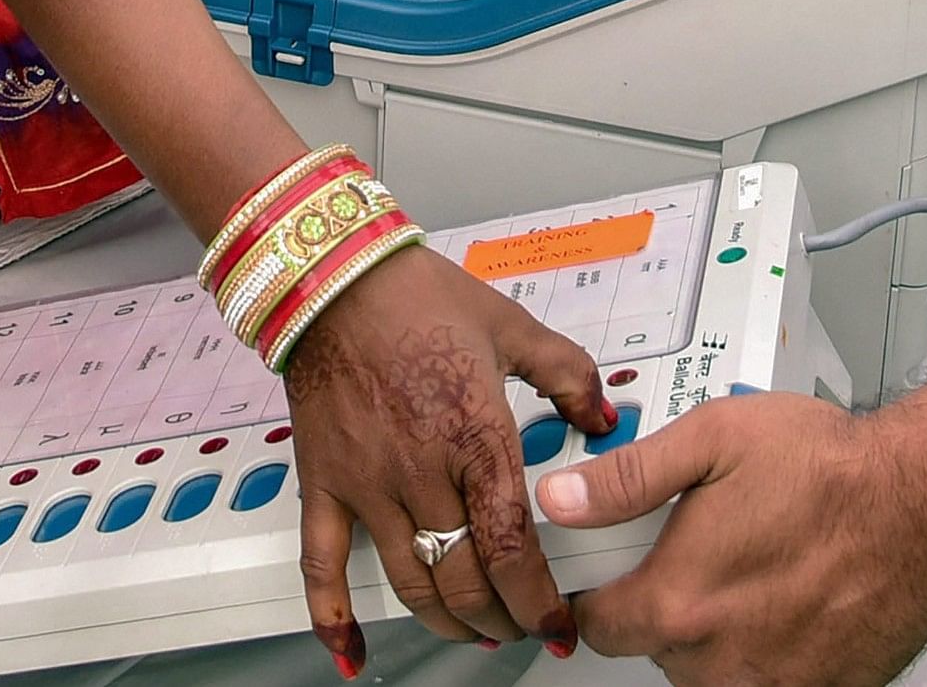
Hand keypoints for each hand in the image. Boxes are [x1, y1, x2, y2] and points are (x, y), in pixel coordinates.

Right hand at [281, 246, 611, 667]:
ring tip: (471, 629)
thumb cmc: (415, 297)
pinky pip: (321, 565)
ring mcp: (369, 484)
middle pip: (467, 580)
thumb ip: (569, 376)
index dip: (540, 602)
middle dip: (502, 619)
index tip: (557, 623)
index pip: (515, 549)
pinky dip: (332, 616)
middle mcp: (423, 471)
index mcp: (478, 436)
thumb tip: (605, 418)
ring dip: (446, 621)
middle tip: (521, 626)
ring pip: (411, 583)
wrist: (332, 277)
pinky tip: (350, 652)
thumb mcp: (511, 327)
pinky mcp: (324, 483)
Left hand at [536, 393, 926, 686]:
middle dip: (666, 606)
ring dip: (717, 634)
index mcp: (678, 600)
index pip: (597, 625)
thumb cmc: (831, 470)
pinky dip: (771, 652)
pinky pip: (771, 682)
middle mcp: (720, 656)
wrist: (926, 502)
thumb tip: (562, 499)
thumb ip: (625, 479)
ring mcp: (773, 681)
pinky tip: (790, 604)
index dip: (599, 592)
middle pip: (656, 648)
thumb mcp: (710, 441)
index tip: (615, 571)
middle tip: (703, 555)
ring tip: (752, 575)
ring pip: (711, 673)